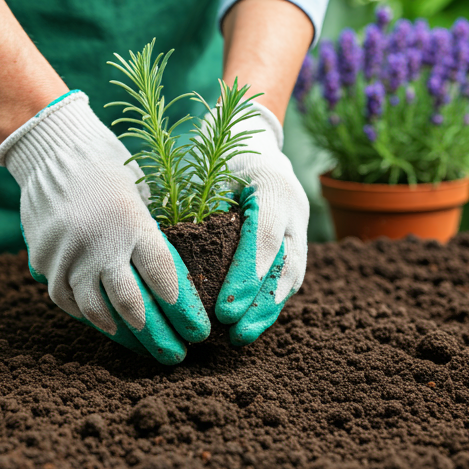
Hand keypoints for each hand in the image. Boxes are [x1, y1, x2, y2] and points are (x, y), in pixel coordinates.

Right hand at [0, 91, 209, 364]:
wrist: (53, 150)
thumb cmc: (109, 167)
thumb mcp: (143, 194)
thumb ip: (154, 236)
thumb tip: (173, 278)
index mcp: (133, 223)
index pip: (166, 279)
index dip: (185, 311)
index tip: (199, 332)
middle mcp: (100, 244)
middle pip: (135, 305)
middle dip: (160, 336)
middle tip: (177, 355)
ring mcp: (68, 256)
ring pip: (100, 312)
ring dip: (127, 336)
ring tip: (147, 350)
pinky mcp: (45, 262)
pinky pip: (70, 303)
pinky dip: (94, 320)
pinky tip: (113, 329)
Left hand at [214, 101, 308, 344]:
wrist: (253, 133)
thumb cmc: (221, 149)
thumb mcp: (208, 168)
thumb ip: (198, 206)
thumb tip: (167, 253)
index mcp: (272, 185)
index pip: (265, 239)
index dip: (247, 277)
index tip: (225, 311)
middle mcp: (295, 206)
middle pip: (287, 264)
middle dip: (262, 303)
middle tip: (236, 333)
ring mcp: (301, 222)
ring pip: (294, 273)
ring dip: (271, 308)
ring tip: (244, 335)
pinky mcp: (297, 235)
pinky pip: (291, 271)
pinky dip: (273, 297)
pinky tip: (253, 318)